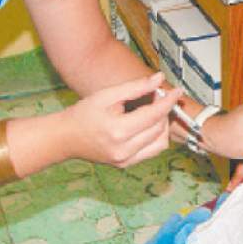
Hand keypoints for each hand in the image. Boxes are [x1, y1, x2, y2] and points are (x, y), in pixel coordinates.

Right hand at [59, 73, 180, 167]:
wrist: (65, 138)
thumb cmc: (84, 114)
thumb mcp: (107, 95)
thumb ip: (135, 87)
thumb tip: (159, 79)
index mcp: (118, 131)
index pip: (153, 115)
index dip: (168, 101)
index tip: (177, 91)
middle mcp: (124, 150)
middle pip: (159, 129)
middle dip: (164, 111)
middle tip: (159, 97)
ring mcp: (125, 160)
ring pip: (160, 143)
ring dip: (162, 126)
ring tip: (153, 112)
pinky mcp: (126, 165)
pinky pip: (151, 151)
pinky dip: (155, 137)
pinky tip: (147, 125)